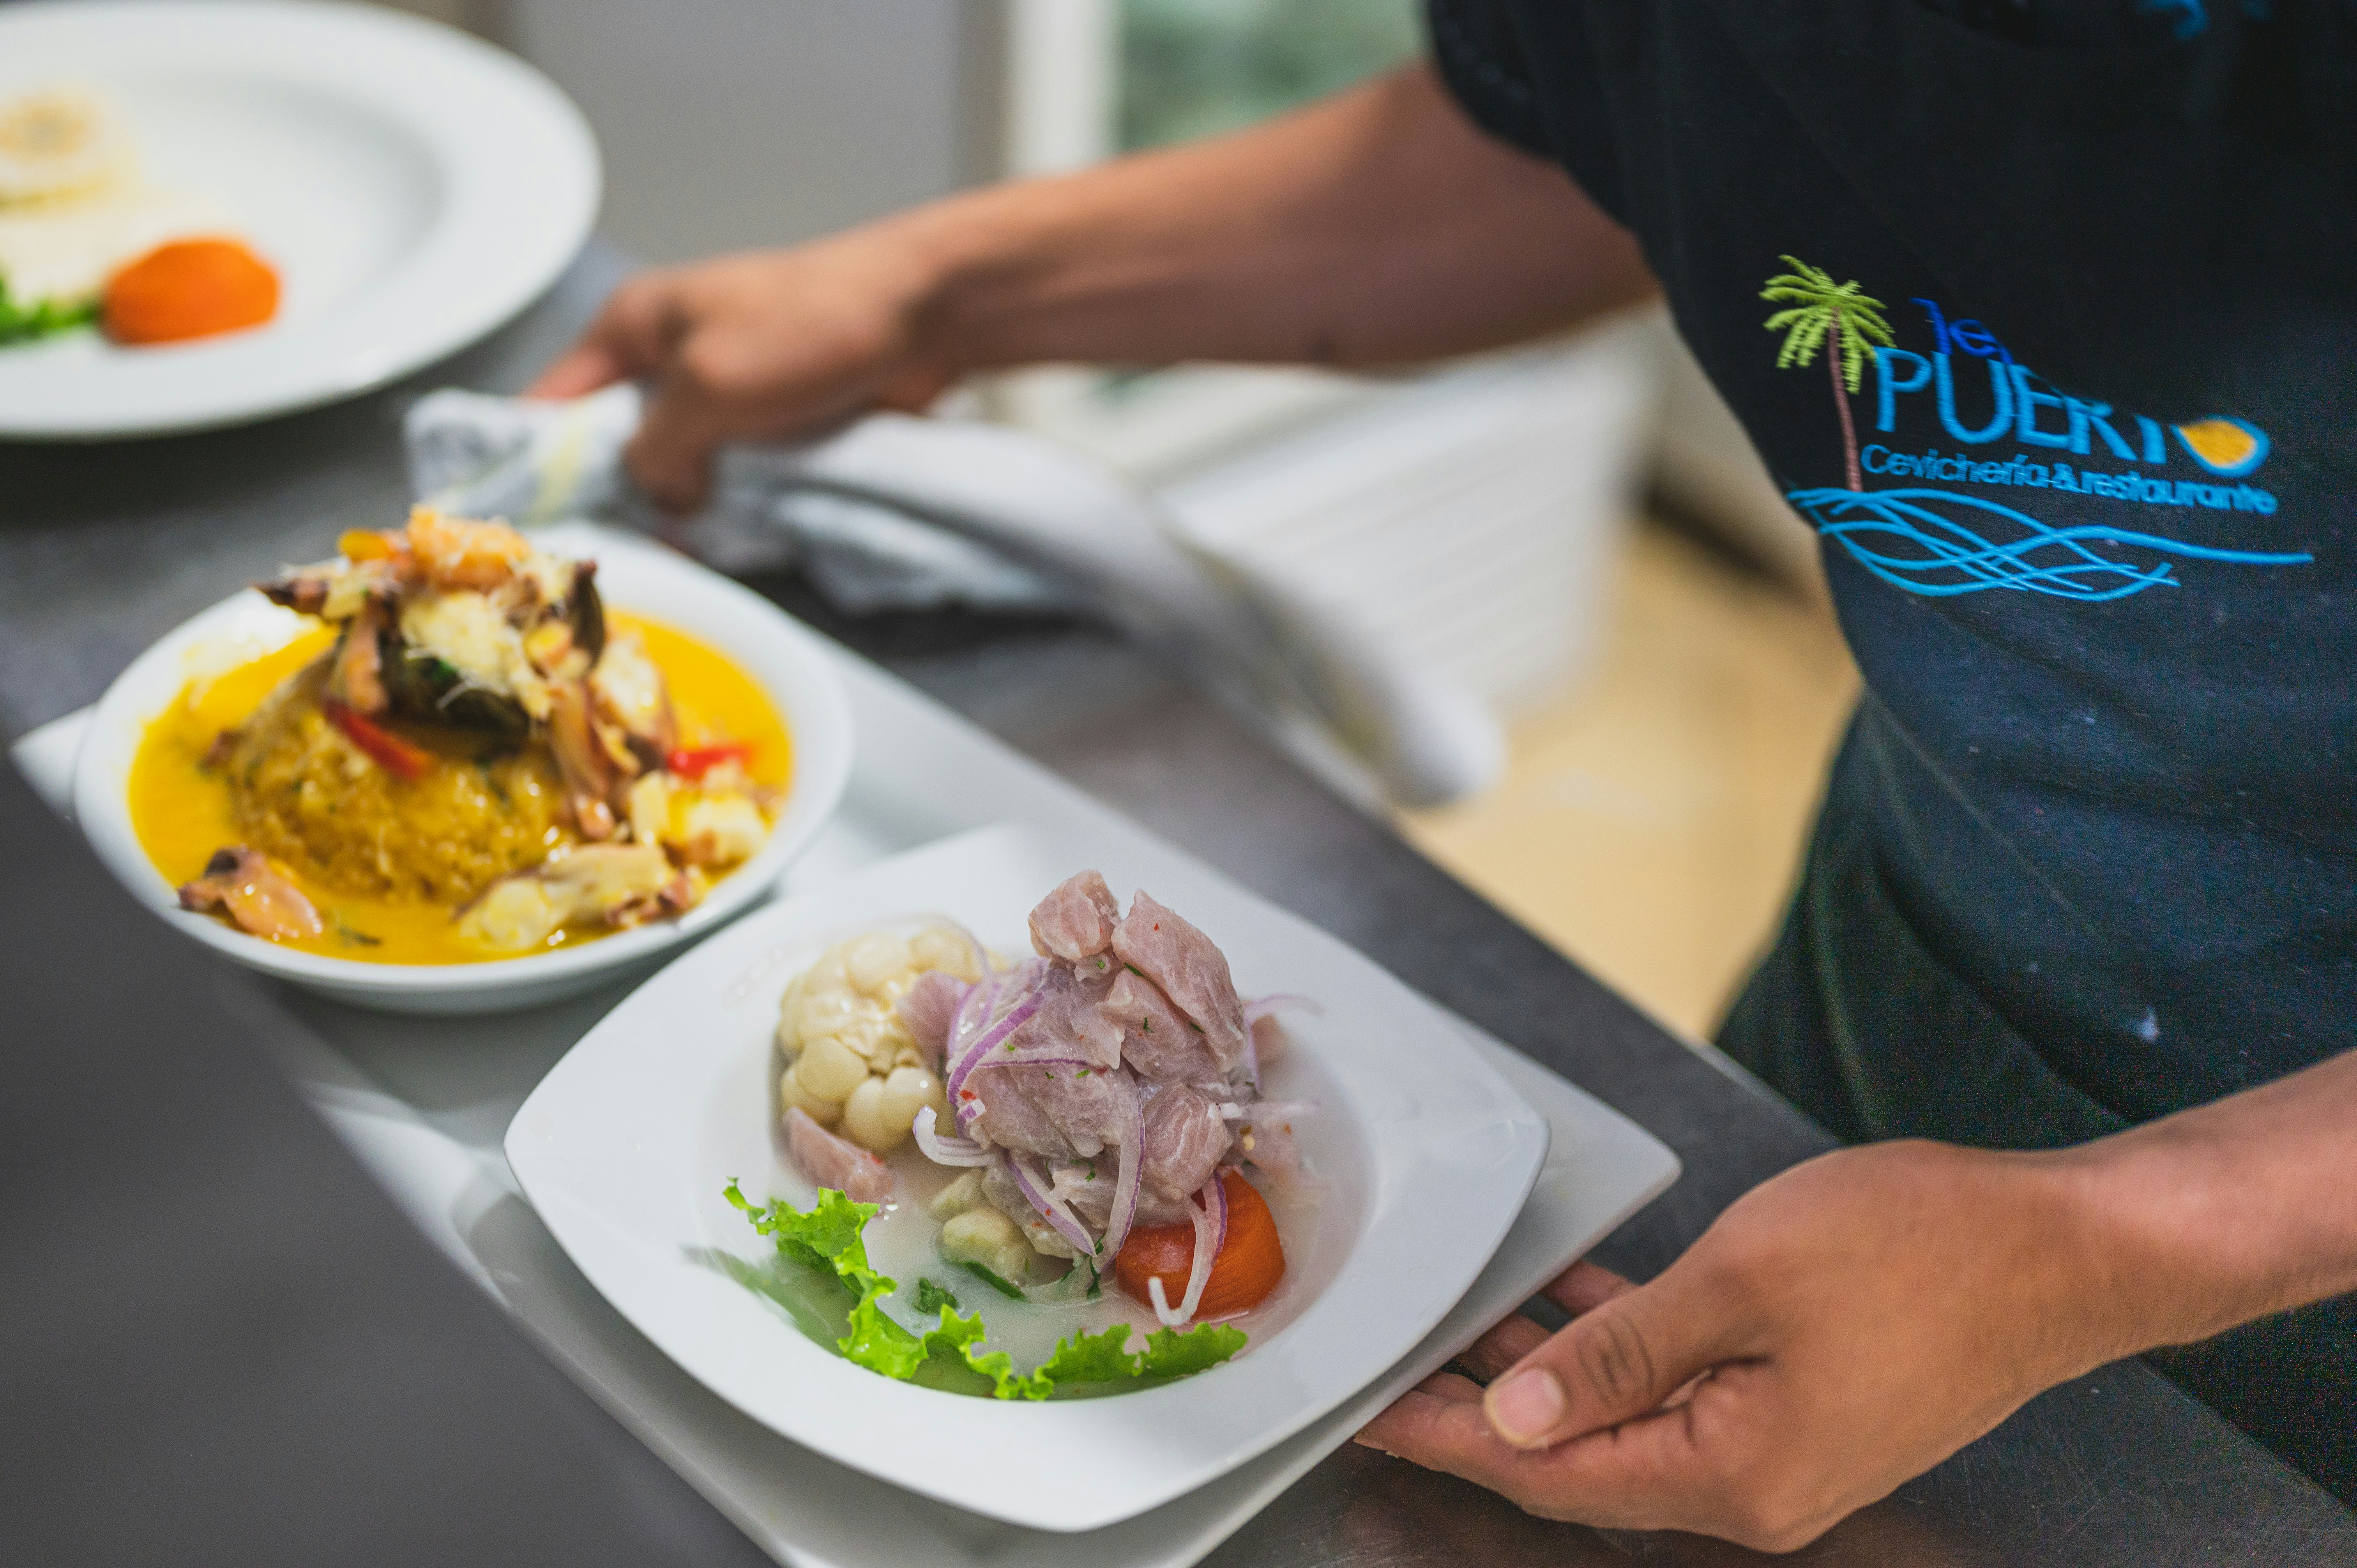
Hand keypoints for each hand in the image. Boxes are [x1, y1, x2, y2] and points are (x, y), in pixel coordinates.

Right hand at [527, 228, 958, 512]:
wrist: (924, 317)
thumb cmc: (811, 325)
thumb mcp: (709, 385)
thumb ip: (659, 449)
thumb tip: (659, 498)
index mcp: (632, 327)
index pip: (550, 402)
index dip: (537, 465)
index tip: (542, 525)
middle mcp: (668, 359)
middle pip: (614, 447)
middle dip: (625, 498)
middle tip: (631, 550)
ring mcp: (721, 393)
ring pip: (679, 469)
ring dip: (687, 509)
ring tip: (688, 550)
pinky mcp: (770, 424)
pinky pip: (733, 477)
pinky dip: (734, 505)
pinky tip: (736, 536)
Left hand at [1357, 1141, 2129, 1551]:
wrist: (2062, 1249)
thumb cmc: (1925, 1253)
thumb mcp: (1743, 1283)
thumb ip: (1621, 1351)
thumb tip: (1520, 1409)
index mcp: (1736, 1473)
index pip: (1552, 1468)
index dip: (1451, 1433)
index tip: (1374, 1410)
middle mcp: (1755, 1483)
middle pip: (1580, 1457)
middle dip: (1479, 1411)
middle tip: (1392, 1374)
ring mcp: (1781, 1445)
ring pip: (1624, 1416)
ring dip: (1545, 1372)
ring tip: (1456, 1331)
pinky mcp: (1802, 1401)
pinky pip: (1679, 1382)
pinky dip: (1618, 1344)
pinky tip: (1567, 1299)